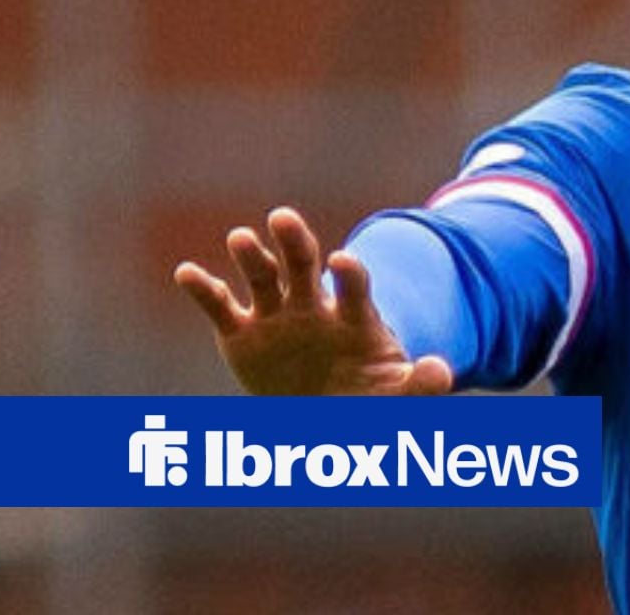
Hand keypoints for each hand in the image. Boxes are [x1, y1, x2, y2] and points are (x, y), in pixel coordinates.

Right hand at [173, 206, 453, 395]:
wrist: (325, 411)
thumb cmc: (367, 395)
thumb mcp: (396, 395)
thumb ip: (419, 385)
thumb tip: (443, 371)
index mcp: (354, 318)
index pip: (354, 288)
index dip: (349, 275)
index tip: (342, 260)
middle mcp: (313, 307)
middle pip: (304, 266)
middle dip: (294, 242)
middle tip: (282, 218)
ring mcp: (277, 315)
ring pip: (262, 277)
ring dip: (250, 256)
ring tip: (239, 237)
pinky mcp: (242, 332)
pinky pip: (220, 307)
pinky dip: (203, 289)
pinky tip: (186, 272)